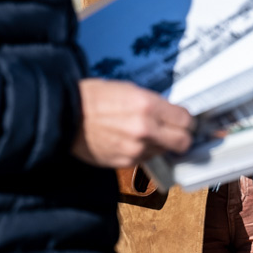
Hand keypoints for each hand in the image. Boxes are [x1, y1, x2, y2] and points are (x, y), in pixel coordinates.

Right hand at [72, 79, 194, 168]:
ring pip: (164, 151)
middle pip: (183, 141)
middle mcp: (145, 129)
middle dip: (182, 137)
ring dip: (160, 144)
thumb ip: (154, 104)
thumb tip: (172, 115)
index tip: (185, 121)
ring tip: (144, 134)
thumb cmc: (95, 98)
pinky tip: (130, 141)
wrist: (65, 115)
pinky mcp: (124, 161)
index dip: (187, 121)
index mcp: (148, 106)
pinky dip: (143, 152)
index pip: (186, 120)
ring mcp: (135, 148)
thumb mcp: (130, 90)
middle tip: (176, 132)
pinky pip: (145, 158)